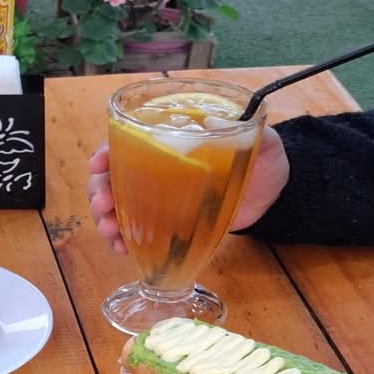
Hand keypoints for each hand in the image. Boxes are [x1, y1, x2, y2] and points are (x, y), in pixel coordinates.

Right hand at [86, 125, 289, 253]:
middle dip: (99, 191)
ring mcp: (159, 198)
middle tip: (102, 206)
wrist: (275, 193)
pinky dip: (123, 241)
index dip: (107, 153)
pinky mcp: (166, 224)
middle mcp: (156, 168)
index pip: (127, 142)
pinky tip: (122, 250)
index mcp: (170, 141)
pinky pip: (135, 232)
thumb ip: (242, 130)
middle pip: (113, 176)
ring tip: (110, 233)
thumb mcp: (258, 139)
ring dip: (106, 219)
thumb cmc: (262, 159)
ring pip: (117, 205)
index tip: (98, 165)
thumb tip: (219, 124)